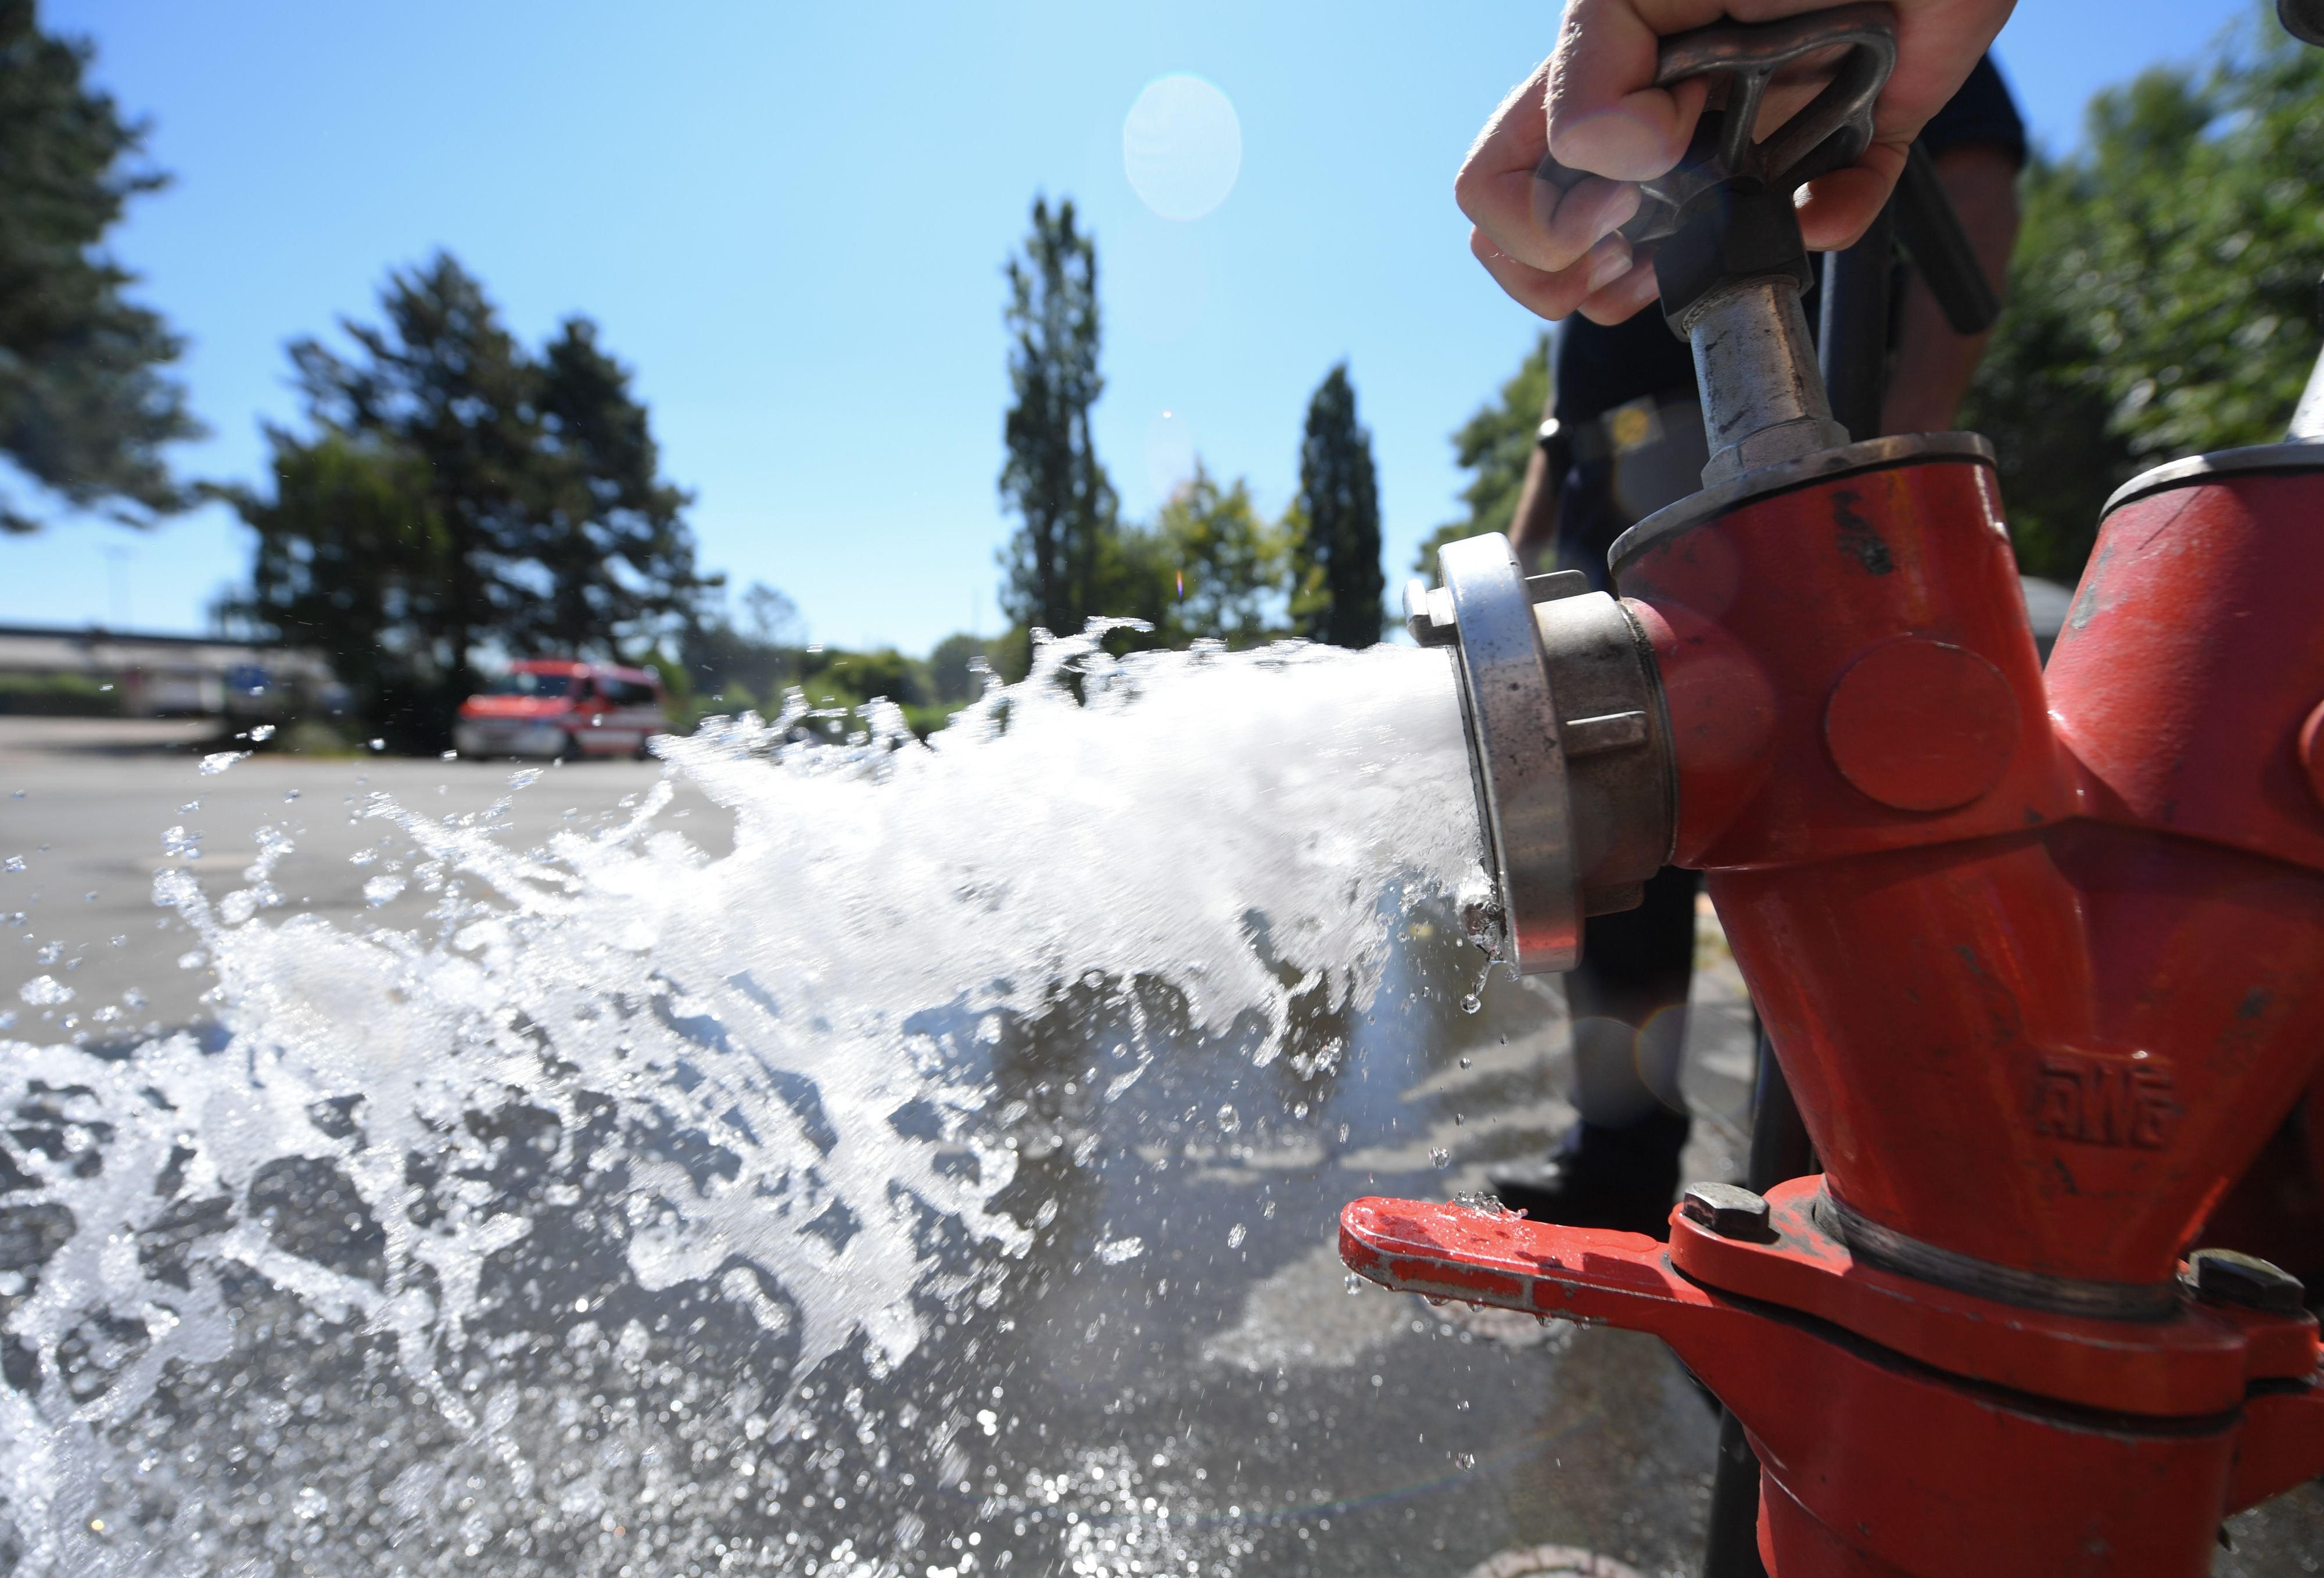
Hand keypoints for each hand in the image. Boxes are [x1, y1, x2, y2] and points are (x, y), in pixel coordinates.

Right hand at [1457, 0, 2015, 324]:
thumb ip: (1593, 84)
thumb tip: (1634, 173)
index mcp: (1594, 79)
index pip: (1496, 187)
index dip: (1538, 224)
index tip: (1616, 201)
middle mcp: (1652, 120)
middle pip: (1556, 250)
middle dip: (1583, 274)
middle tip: (1638, 247)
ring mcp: (1737, 142)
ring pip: (1675, 259)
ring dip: (1692, 268)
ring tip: (1722, 233)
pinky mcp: (1836, 147)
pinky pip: (1820, 220)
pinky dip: (1828, 221)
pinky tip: (1829, 202)